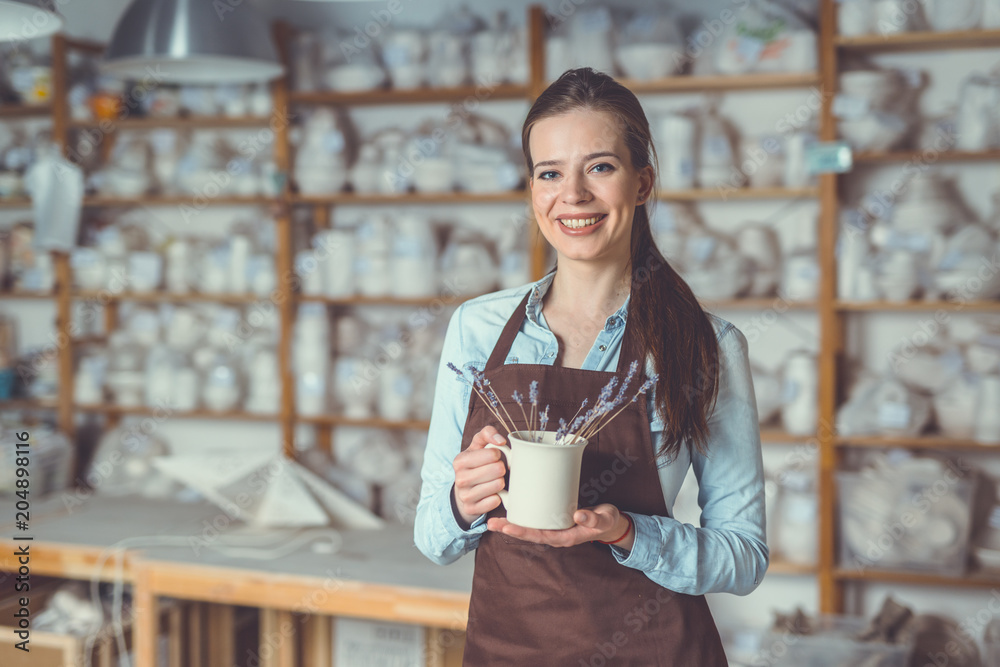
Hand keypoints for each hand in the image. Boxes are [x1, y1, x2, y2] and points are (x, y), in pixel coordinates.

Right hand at [452, 425, 507, 527]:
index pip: (493, 454)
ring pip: (498, 485)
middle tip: (497, 470)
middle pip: (497, 469)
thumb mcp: (477, 446)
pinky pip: (495, 501)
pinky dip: (498, 497)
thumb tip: (501, 440)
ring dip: (501, 482)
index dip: (498, 454)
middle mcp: (460, 478)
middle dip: (501, 468)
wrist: (463, 490)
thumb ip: (487, 433)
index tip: (494, 457)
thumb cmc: (474, 464)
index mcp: (460, 460)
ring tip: (495, 480)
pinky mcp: (471, 509)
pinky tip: (493, 493)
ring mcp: (464, 496)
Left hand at [487, 504, 633, 549]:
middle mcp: (556, 534)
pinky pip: (535, 520)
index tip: (507, 527)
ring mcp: (554, 528)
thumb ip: (593, 519)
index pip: (539, 536)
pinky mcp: (553, 519)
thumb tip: (578, 516)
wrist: (609, 522)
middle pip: (529, 534)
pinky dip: (522, 516)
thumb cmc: (606, 521)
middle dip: (509, 529)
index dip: (522, 532)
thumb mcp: (603, 520)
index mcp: (565, 537)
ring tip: (493, 520)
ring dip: (511, 524)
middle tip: (490, 524)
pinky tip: (511, 510)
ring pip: (529, 527)